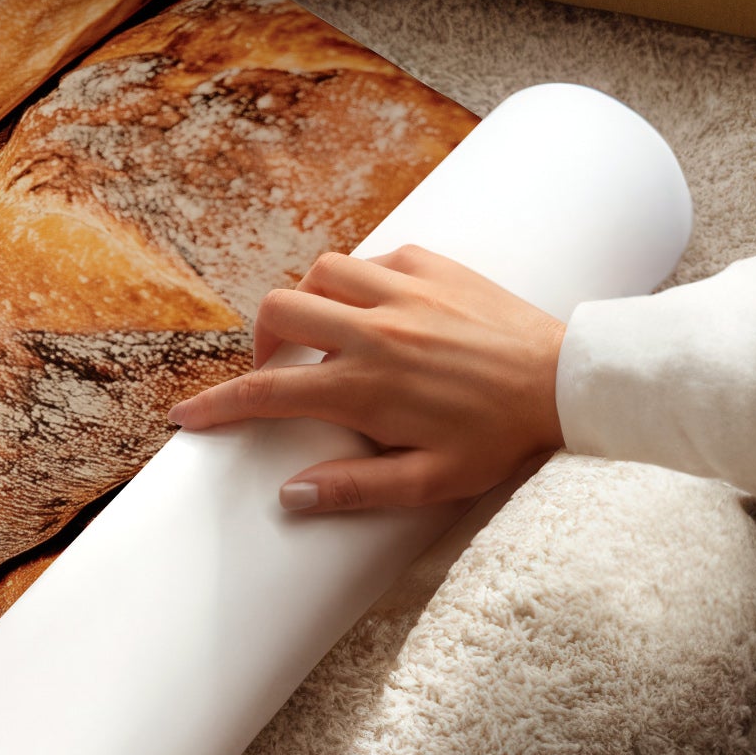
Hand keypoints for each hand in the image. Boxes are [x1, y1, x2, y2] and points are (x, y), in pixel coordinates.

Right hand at [168, 245, 564, 513]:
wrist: (567, 382)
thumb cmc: (501, 438)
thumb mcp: (431, 481)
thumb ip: (356, 489)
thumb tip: (290, 495)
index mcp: (365, 387)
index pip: (267, 393)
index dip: (217, 405)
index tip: (187, 417)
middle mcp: (373, 331)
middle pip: (279, 312)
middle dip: (261, 341)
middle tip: (278, 369)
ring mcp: (402, 291)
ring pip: (320, 273)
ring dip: (309, 302)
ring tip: (325, 333)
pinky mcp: (432, 265)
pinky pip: (373, 259)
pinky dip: (360, 281)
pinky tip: (379, 308)